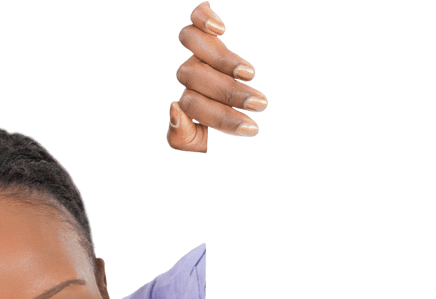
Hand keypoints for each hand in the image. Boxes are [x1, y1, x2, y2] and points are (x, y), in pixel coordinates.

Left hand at [167, 2, 267, 152]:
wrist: (235, 122)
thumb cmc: (218, 138)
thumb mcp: (199, 143)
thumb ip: (181, 136)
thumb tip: (174, 107)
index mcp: (188, 103)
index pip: (191, 105)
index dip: (221, 117)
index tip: (251, 128)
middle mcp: (190, 77)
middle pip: (195, 78)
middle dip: (230, 94)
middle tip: (261, 105)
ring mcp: (198, 54)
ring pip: (196, 49)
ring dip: (224, 61)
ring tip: (249, 74)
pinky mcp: (207, 33)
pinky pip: (194, 19)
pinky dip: (203, 19)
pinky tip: (221, 29)